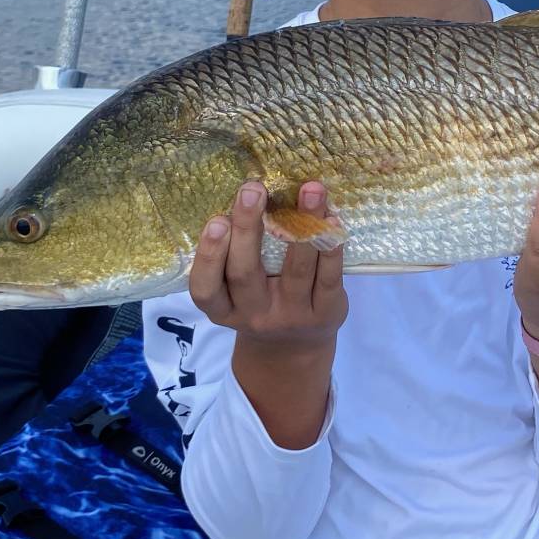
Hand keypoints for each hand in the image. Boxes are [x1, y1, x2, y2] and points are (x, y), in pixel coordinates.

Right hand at [190, 180, 347, 347]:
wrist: (294, 348)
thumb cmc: (260, 301)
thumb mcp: (237, 292)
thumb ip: (234, 256)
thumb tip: (248, 194)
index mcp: (224, 309)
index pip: (206, 289)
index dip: (209, 257)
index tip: (216, 220)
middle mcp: (255, 315)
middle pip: (246, 274)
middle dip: (248, 229)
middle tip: (252, 189)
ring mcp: (292, 316)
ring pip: (296, 270)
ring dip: (303, 225)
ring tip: (310, 189)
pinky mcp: (326, 312)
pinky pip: (329, 276)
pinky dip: (331, 246)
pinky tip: (332, 218)